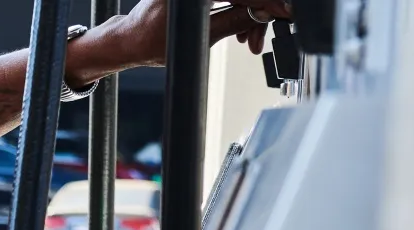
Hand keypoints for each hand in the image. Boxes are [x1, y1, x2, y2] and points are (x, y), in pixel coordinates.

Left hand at [71, 0, 292, 82]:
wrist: (128, 41)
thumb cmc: (150, 41)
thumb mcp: (199, 36)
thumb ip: (234, 22)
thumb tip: (264, 13)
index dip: (266, 3)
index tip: (285, 12)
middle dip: (258, 13)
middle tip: (258, 38)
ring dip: (248, 16)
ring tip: (247, 42)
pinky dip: (237, 12)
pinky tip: (239, 32)